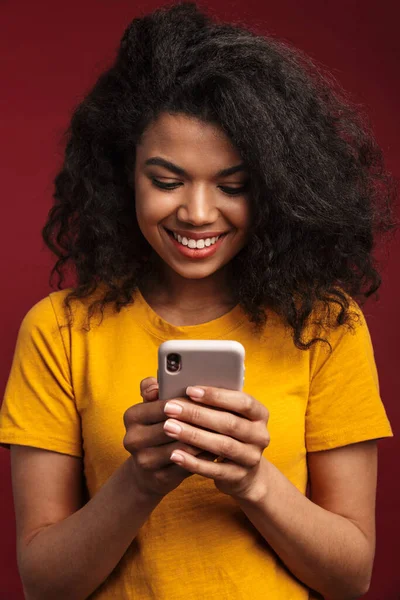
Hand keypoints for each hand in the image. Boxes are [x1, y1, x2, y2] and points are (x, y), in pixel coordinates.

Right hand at [123, 378, 216, 499]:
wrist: (147, 471)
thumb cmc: (156, 428)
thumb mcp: (153, 408)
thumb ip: (155, 390)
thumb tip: (158, 383)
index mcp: (132, 416)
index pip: (164, 405)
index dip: (189, 402)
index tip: (210, 398)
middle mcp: (133, 439)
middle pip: (174, 426)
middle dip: (199, 420)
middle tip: (225, 413)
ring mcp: (144, 461)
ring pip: (182, 447)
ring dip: (205, 439)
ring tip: (225, 431)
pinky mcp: (158, 479)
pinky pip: (187, 466)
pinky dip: (204, 457)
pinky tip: (217, 449)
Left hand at [163, 386, 269, 500]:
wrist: (245, 472)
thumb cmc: (230, 433)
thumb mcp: (230, 415)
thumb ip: (214, 402)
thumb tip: (184, 390)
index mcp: (260, 414)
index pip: (243, 401)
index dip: (217, 395)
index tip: (190, 390)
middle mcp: (260, 435)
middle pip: (229, 423)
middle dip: (197, 414)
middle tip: (170, 408)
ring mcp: (251, 458)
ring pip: (222, 445)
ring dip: (193, 435)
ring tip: (169, 427)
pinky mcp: (239, 476)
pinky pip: (214, 470)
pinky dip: (193, 462)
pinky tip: (175, 454)